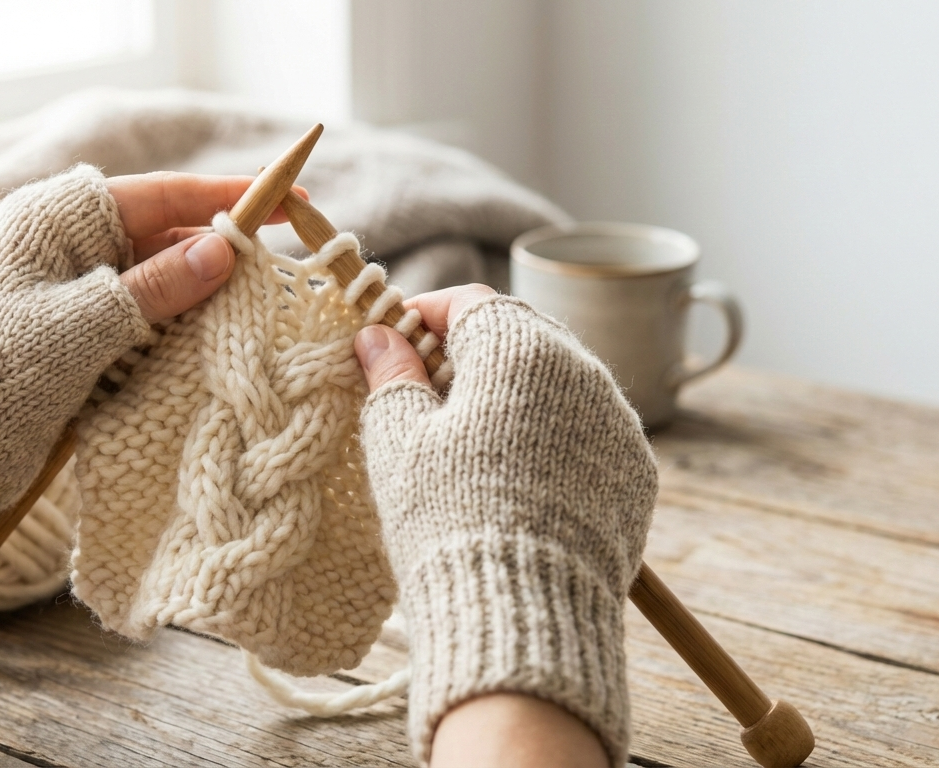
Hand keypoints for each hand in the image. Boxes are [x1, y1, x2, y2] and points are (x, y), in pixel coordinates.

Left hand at [0, 168, 305, 716]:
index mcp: (54, 220)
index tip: (288, 199)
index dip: (226, 196)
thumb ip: (156, 288)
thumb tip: (225, 249)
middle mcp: (66, 247)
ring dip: (203, 299)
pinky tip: (215, 346)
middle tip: (283, 275)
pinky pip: (144, 322)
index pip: (157, 194)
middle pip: (164, 237)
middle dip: (220, 255)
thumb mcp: (81, 325)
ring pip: (159, 284)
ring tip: (260, 313)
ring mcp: (73, 293)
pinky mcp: (79, 337)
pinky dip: (178, 332)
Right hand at [354, 286, 657, 767]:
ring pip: (558, 381)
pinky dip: (552, 435)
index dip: (424, 314)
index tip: (393, 338)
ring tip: (469, 438)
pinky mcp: (636, 472)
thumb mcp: (399, 441)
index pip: (470, 303)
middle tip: (425, 387)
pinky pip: (588, 430)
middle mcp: (584, 371)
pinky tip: (516, 475)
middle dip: (471, 349)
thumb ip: (391, 375)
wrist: (524, 615)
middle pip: (520, 334)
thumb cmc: (446, 519)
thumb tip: (377, 334)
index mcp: (520, 348)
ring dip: (514, 391)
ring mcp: (618, 423)